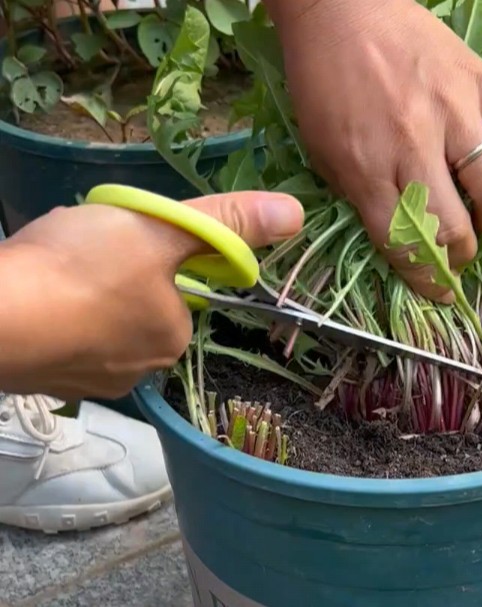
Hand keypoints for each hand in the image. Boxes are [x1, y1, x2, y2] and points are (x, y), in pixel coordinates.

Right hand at [0, 192, 302, 398]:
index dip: (150, 257)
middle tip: (77, 251)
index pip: (177, 290)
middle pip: (134, 305)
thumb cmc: (81, 271)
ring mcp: (87, 382)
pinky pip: (58, 337)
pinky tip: (27, 296)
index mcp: (172, 336)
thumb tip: (296, 215)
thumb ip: (226, 222)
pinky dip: (48, 313)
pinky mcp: (42, 383)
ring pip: (93, 321)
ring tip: (47, 270)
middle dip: (110, 274)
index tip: (118, 241)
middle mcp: (139, 371)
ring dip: (75, 293)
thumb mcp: (161, 230)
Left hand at [268, 0, 481, 302]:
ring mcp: (454, 109)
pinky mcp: (480, 76)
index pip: (406, 245)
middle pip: (454, 226)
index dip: (427, 279)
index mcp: (369, 171)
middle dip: (463, 255)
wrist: (339, 8)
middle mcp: (415, 147)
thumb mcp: (324, 152)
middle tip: (462, 252)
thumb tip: (401, 235)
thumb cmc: (323, 84)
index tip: (439, 290)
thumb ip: (361, 196)